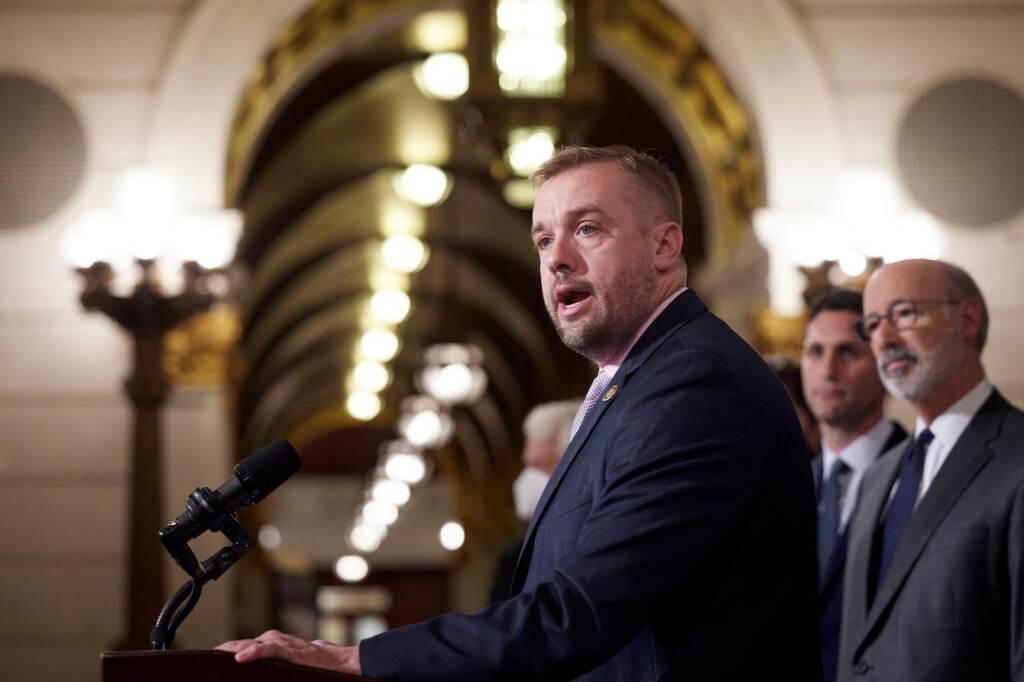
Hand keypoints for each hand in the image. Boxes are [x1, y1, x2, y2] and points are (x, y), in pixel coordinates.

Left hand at [216, 629, 360, 674]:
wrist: (340, 662)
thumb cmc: (315, 666)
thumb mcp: (288, 667)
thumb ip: (271, 666)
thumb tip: (251, 670)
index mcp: (271, 646)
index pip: (241, 648)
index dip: (223, 653)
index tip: (205, 661)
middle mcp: (273, 641)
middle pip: (240, 645)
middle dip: (221, 652)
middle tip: (200, 662)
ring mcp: (282, 644)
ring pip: (251, 644)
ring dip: (232, 650)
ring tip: (214, 657)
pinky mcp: (291, 650)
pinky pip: (269, 649)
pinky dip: (254, 652)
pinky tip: (240, 658)